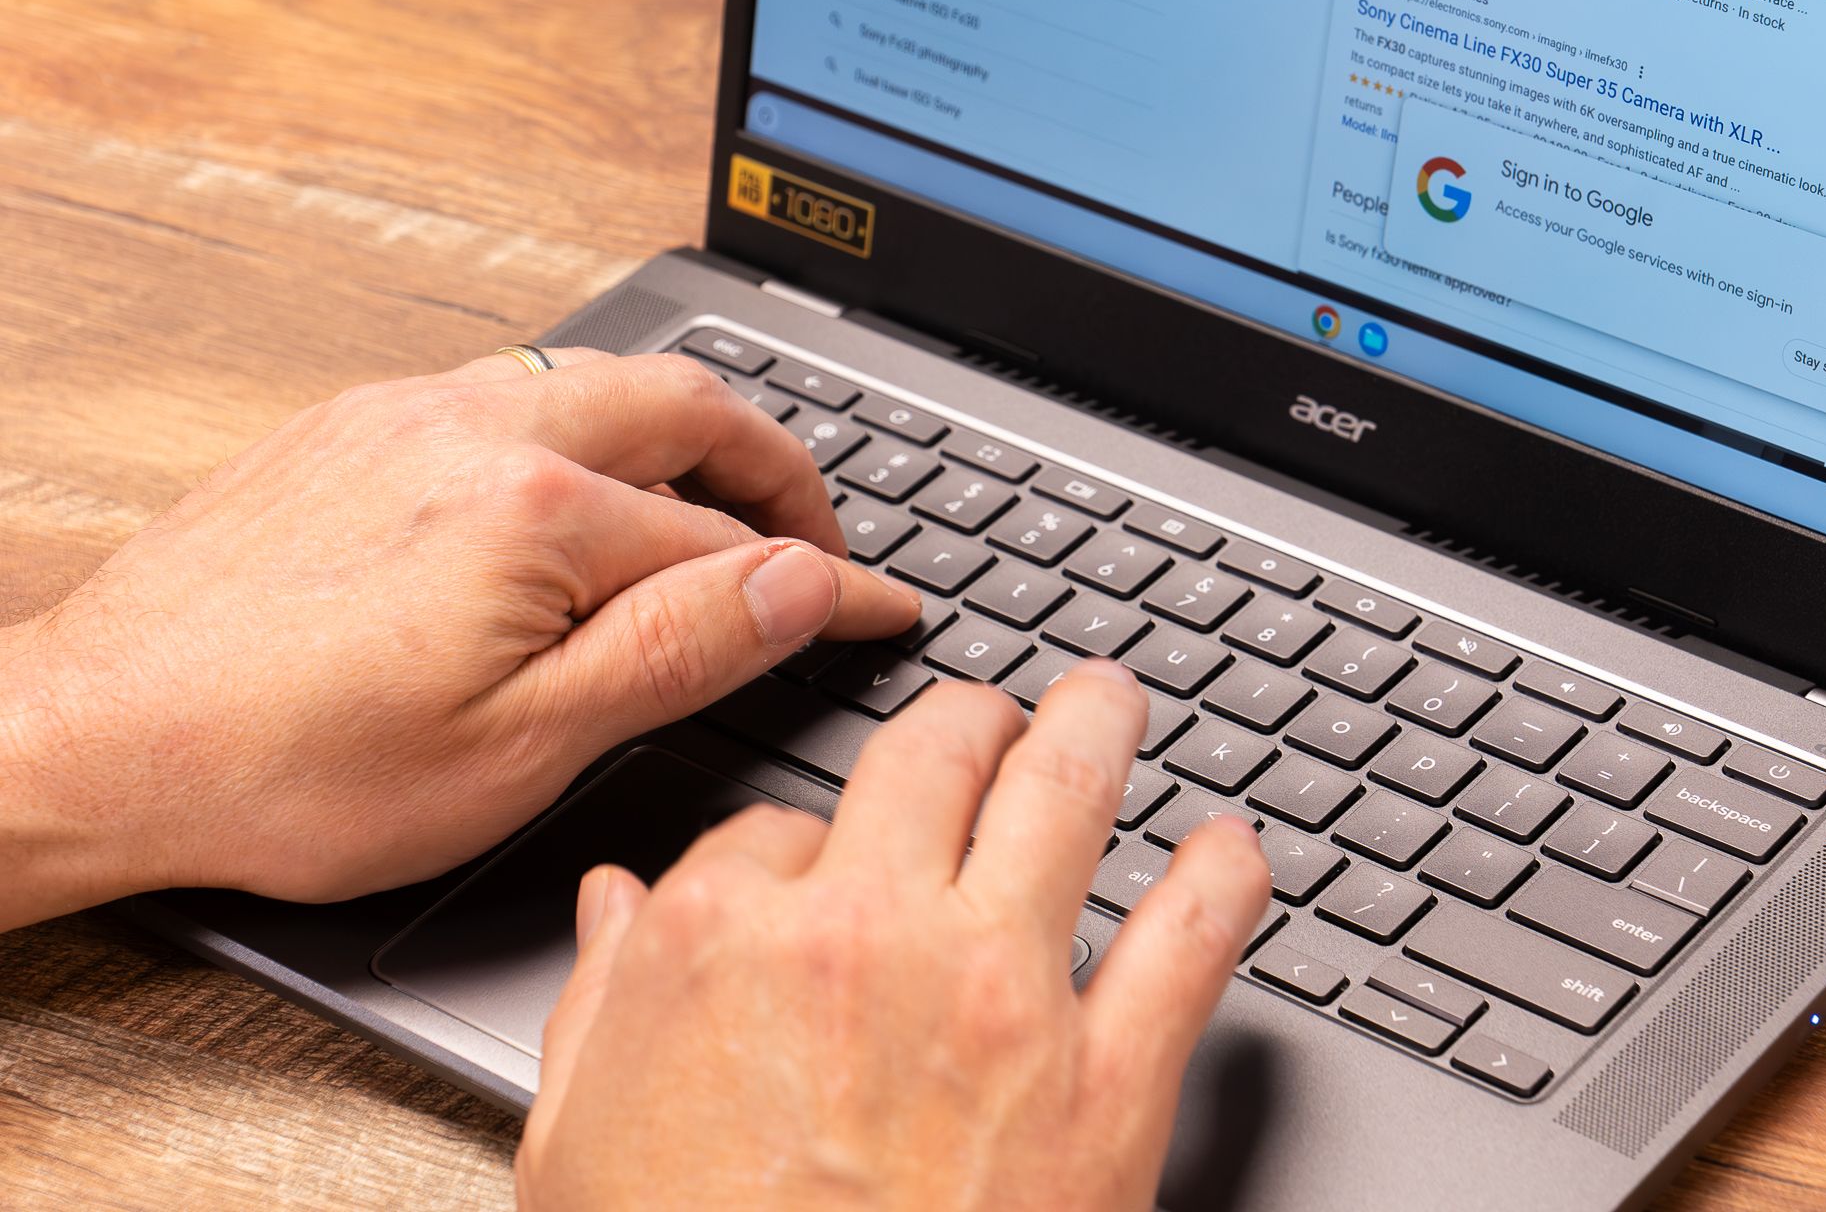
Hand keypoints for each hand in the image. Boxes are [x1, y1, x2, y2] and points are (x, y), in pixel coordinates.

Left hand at [0, 348, 918, 925]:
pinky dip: (589, 421)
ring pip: (600, 376)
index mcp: (536, 513)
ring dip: (685, 429)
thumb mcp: (520, 747)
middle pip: (687, 405)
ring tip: (719, 503)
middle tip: (818, 532)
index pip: (736, 540)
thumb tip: (798, 585)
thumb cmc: (289, 767)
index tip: (884, 606)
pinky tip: (583, 485)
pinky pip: (514, 383)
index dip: (829, 583)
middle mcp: (479, 431)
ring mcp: (411, 415)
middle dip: (777, 463)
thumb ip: (676, 648)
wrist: (95, 738)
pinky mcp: (356, 423)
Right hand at [515, 663, 1271, 1211]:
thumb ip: (601, 999)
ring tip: (1112, 703)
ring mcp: (1001, 1000)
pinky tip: (1230, 852)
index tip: (828, 851)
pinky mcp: (1110, 1087)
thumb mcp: (576, 1141)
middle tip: (997, 718)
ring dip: (1099, 726)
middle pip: (937, 751)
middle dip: (971, 719)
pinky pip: (1193, 938)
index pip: (776, 819)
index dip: (804, 830)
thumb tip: (619, 907)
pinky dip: (1224, 876)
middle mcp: (872, 936)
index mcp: (731, 941)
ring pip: (1069, 791)